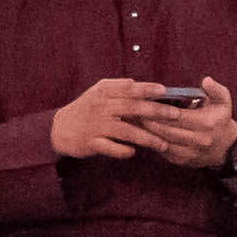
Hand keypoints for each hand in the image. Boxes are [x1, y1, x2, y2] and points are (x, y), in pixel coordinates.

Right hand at [47, 80, 162, 159]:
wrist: (60, 129)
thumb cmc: (85, 109)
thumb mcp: (97, 92)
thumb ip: (118, 87)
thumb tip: (138, 83)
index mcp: (104, 92)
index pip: (129, 88)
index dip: (147, 89)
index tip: (165, 91)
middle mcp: (101, 107)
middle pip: (132, 108)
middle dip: (156, 112)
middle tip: (176, 116)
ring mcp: (97, 126)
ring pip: (126, 131)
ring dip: (147, 138)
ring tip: (163, 144)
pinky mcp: (92, 143)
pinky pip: (111, 148)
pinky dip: (123, 151)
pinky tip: (133, 152)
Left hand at [135, 80, 236, 170]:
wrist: (227, 147)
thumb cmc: (220, 119)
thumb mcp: (224, 102)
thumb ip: (216, 90)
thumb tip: (206, 80)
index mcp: (205, 124)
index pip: (177, 116)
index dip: (159, 111)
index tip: (144, 102)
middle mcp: (198, 140)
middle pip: (167, 131)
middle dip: (148, 122)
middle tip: (132, 112)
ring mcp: (190, 153)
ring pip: (163, 143)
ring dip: (147, 134)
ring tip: (132, 122)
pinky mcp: (184, 161)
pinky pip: (164, 153)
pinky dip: (152, 143)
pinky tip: (141, 134)